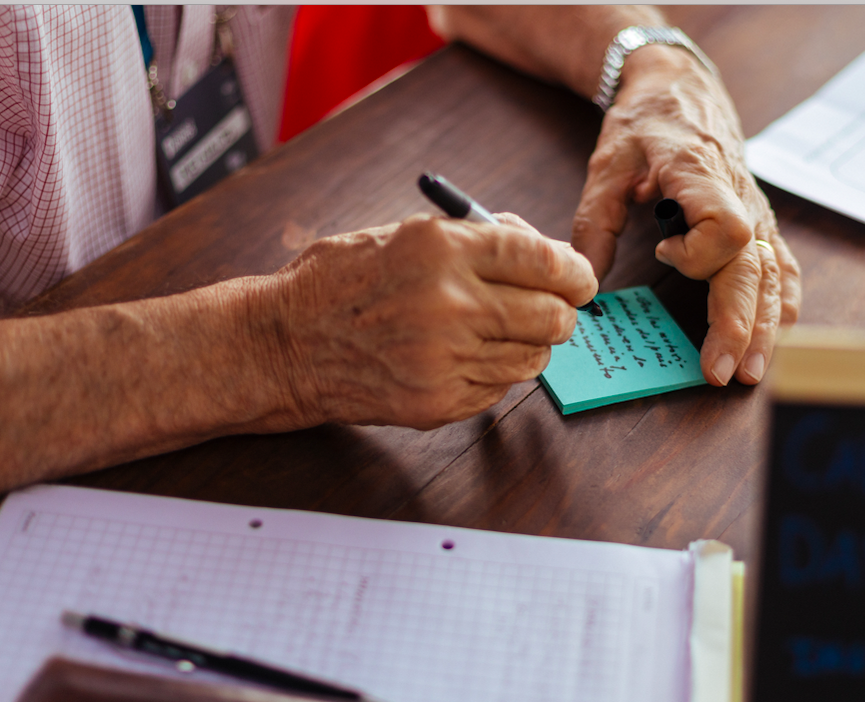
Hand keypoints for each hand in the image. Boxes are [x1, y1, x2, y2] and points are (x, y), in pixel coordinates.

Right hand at [256, 214, 597, 429]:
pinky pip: (500, 389)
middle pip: (553, 315)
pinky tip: (463, 358)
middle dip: (560, 311)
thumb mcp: (403, 236)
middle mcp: (450, 303)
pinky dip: (494, 373)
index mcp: (442, 248)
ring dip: (527, 344)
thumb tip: (541, 250)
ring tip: (496, 331)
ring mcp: (445, 358)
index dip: (574, 271)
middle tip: (550, 309)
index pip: (544, 259)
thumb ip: (474, 240)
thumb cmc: (340, 281)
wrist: (283, 344)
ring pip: (533, 357)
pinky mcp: (438, 401)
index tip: (580, 278)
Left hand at [571, 46, 800, 385]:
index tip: (664, 254)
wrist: (678, 87)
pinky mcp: (758, 218)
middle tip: (722, 372)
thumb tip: (584, 283)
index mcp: (701, 173)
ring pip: (771, 273)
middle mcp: (739, 193)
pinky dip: (781, 299)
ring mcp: (755, 207)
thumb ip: (594, 222)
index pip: (727, 226)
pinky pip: (780, 263)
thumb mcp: (606, 164)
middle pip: (753, 266)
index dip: (699, 252)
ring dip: (763, 325)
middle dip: (739, 323)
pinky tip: (779, 331)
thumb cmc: (644, 122)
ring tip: (750, 370)